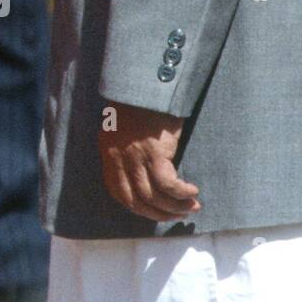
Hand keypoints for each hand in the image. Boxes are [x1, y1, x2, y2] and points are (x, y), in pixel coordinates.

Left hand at [98, 102, 200, 222]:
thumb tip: (143, 177)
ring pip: (152, 196)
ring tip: (191, 206)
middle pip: (134, 200)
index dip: (138, 207)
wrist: (148, 86)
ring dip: (174, 207)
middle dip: (158, 214)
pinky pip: (167, 184)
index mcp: (108, 153)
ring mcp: (134, 156)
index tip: (155, 211)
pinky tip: (192, 191)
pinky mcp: (153, 152)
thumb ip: (127, 153)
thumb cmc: (142, 108)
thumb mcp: (125, 132)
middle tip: (179, 214)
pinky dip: (181, 193)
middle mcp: (117, 157)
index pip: (118, 192)